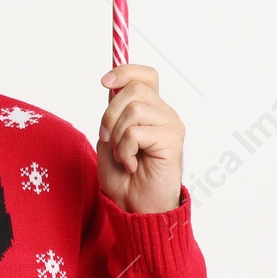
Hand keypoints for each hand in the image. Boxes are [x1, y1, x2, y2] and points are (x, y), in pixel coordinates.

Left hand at [95, 64, 184, 213]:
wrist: (134, 206)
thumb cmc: (123, 177)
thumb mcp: (110, 137)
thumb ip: (114, 112)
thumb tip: (111, 83)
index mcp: (150, 110)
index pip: (145, 75)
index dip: (125, 71)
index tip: (104, 82)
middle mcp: (164, 113)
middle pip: (134, 89)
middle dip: (110, 114)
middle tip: (108, 139)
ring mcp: (171, 125)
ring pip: (133, 110)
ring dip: (117, 137)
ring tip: (123, 157)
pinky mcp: (172, 139)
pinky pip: (136, 132)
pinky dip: (125, 151)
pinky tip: (132, 165)